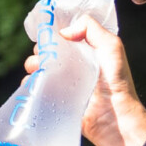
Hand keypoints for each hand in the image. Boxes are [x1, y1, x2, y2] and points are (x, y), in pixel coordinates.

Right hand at [24, 15, 145, 145]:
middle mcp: (74, 66)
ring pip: (40, 70)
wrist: (114, 116)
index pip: (64, 38)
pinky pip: (38, 89)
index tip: (45, 34)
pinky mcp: (57, 100)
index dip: (52, 34)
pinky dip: (30, 84)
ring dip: (32, 66)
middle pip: (49, 53)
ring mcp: (64, 84)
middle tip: (40, 56)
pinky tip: (30, 83)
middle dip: (40, 51)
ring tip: (34, 69)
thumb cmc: (116, 80)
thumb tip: (63, 32)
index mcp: (86, 52)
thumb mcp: (111, 46)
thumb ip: (90, 28)